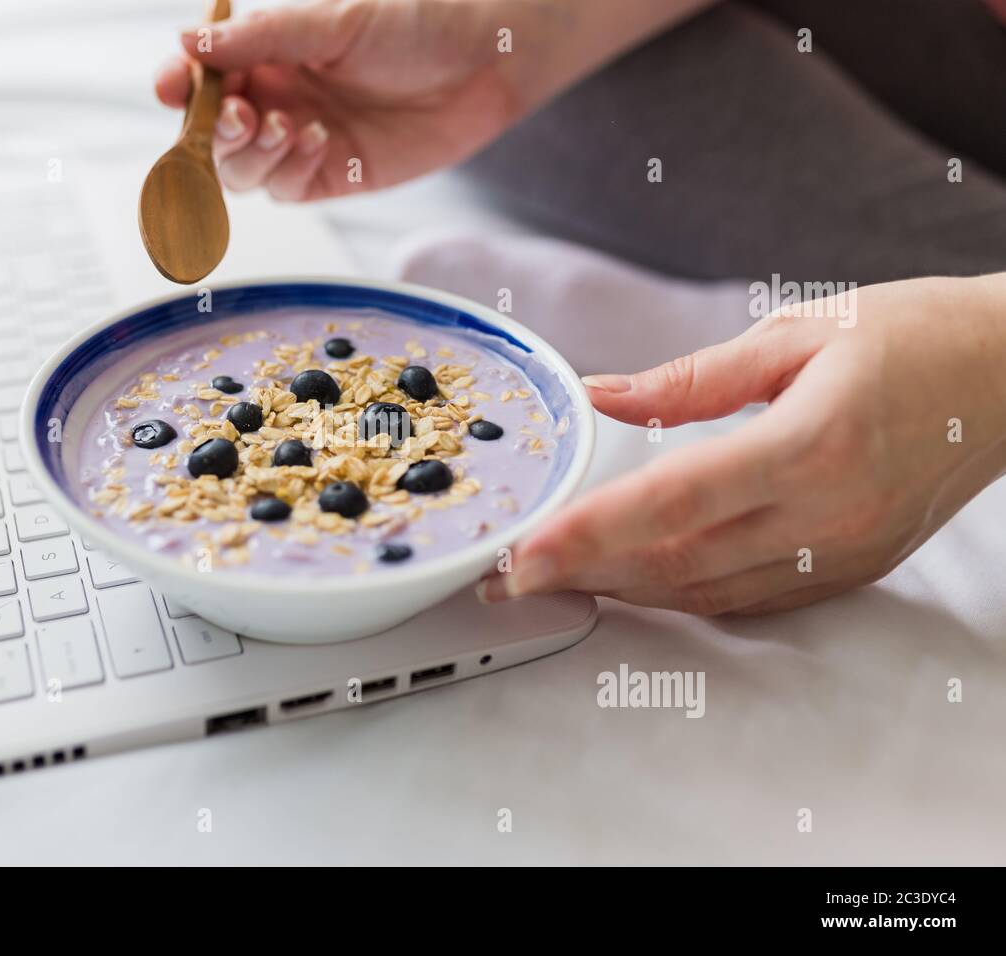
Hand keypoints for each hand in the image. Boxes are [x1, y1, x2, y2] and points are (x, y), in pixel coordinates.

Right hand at [154, 0, 713, 200]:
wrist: (484, 59)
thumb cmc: (416, 24)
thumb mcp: (334, 21)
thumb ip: (263, 37)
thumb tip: (189, 42)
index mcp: (268, 55)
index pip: (203, 78)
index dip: (181, 86)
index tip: (172, 87)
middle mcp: (277, 98)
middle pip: (213, 134)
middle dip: (215, 129)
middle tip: (240, 115)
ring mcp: (302, 141)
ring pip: (243, 170)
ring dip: (251, 153)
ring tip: (286, 125)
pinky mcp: (334, 175)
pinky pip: (287, 188)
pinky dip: (288, 170)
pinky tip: (314, 141)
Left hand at [480, 274, 1005, 614]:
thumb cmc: (910, 337)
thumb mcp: (796, 334)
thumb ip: (687, 378)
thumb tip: (598, 395)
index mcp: (811, 444)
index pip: (673, 503)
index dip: (588, 533)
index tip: (523, 552)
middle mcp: (826, 514)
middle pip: (677, 562)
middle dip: (583, 573)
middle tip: (508, 576)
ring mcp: (842, 552)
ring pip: (706, 592)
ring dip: (621, 589)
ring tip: (553, 579)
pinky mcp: (849, 569)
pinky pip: (747, 597)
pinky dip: (679, 593)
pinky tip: (632, 580)